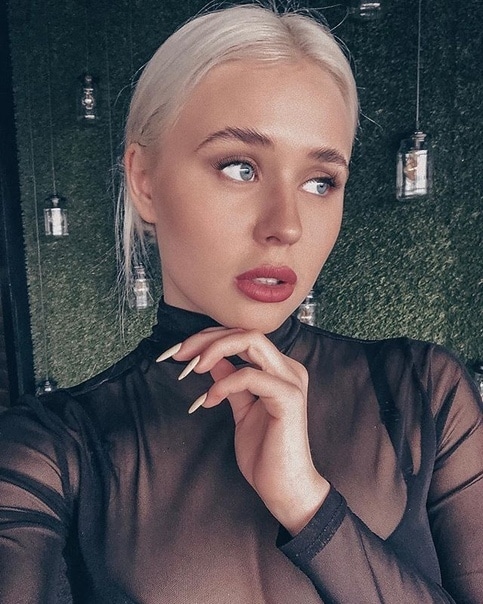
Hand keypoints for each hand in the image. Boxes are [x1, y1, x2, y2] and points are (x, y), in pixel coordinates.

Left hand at [160, 327, 329, 534]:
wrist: (284, 489)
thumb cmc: (264, 454)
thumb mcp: (241, 409)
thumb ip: (230, 383)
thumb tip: (210, 361)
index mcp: (279, 370)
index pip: (243, 337)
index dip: (209, 339)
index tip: (179, 352)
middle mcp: (289, 369)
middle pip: (245, 333)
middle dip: (207, 339)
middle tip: (178, 355)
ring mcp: (291, 381)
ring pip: (251, 341)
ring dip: (214, 350)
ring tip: (191, 368)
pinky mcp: (288, 398)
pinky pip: (250, 375)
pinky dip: (224, 382)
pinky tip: (209, 399)